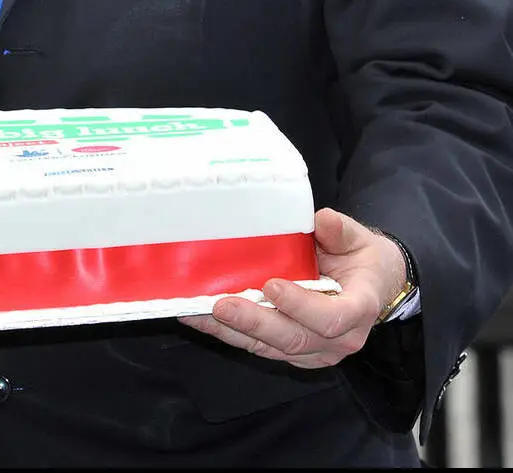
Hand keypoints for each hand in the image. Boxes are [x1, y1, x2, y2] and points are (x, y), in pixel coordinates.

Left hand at [178, 207, 408, 368]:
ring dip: (234, 332)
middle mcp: (340, 338)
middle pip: (294, 338)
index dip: (301, 306)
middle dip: (255, 322)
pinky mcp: (296, 352)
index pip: (331, 317)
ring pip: (273, 348)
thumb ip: (340, 230)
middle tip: (221, 304)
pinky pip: (262, 348)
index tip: (272, 286)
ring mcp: (317, 351)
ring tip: (199, 313)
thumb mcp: (358, 237)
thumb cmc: (362, 258)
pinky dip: (232, 335)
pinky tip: (203, 320)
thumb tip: (322, 220)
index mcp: (359, 308)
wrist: (372, 285)